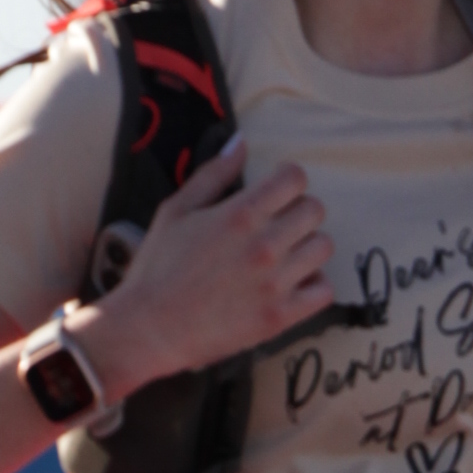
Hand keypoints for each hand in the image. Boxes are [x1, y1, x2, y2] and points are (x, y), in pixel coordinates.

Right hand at [84, 136, 333, 404]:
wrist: (149, 328)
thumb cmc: (157, 267)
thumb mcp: (175, 211)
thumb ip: (212, 175)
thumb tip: (240, 144)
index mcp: (239, 214)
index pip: (294, 179)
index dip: (288, 179)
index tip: (276, 190)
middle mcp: (264, 246)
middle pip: (314, 210)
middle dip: (298, 210)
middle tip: (278, 223)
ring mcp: (276, 283)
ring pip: (323, 247)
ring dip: (307, 245)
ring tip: (285, 253)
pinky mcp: (280, 317)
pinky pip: (323, 291)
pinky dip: (313, 284)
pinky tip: (293, 282)